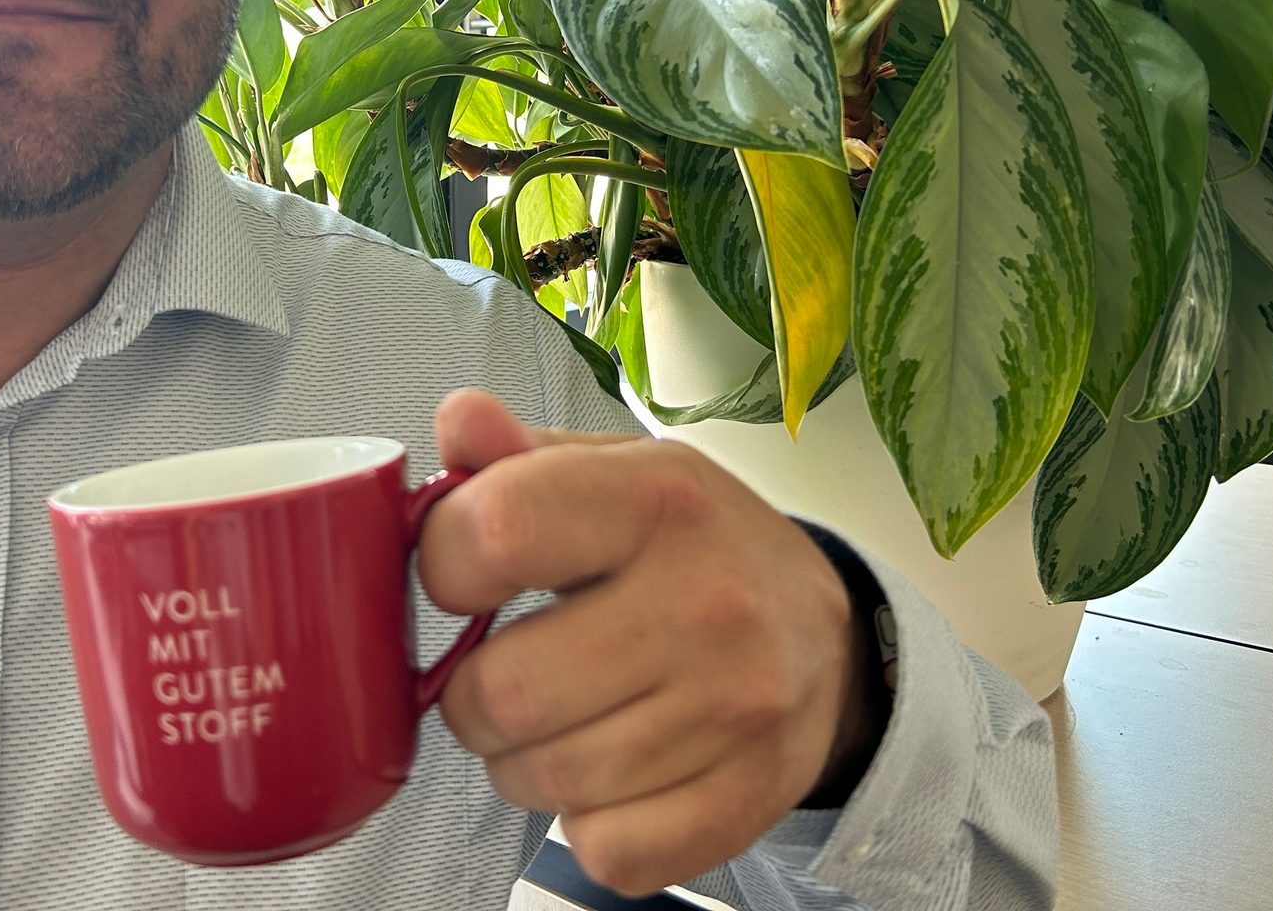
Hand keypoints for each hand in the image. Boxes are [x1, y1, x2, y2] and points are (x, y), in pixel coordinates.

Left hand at [421, 390, 885, 898]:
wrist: (829, 637)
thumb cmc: (691, 547)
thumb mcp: (615, 474)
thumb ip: (518, 454)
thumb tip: (457, 421)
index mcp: (660, 498)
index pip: (495, 533)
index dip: (444, 564)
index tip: (465, 576)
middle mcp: (708, 602)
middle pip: (502, 691)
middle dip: (473, 695)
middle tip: (506, 672)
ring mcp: (737, 709)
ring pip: (541, 782)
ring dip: (523, 762)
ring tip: (561, 718)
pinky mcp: (751, 798)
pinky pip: (606, 850)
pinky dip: (589, 824)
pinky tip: (613, 772)